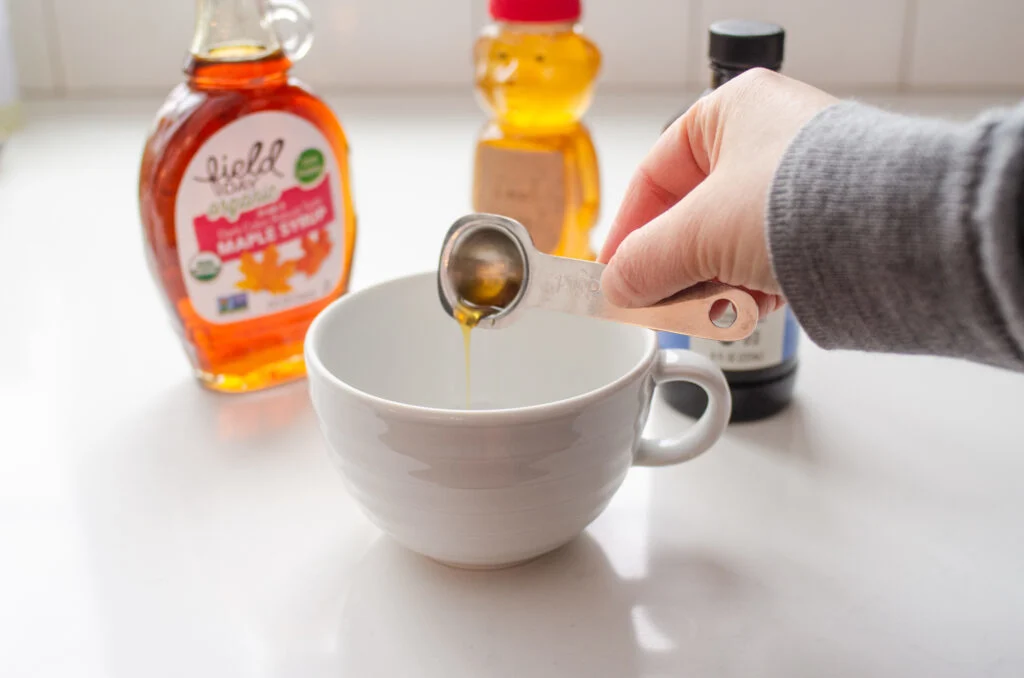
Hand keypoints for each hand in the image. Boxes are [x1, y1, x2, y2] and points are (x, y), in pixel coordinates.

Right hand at [598, 69, 837, 316]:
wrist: (898, 234)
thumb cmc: (801, 201)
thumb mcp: (697, 234)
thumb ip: (644, 262)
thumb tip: (617, 288)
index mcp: (730, 112)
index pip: (655, 174)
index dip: (627, 229)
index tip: (613, 273)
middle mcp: (767, 139)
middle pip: (692, 216)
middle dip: (674, 267)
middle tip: (657, 303)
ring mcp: (799, 181)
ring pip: (729, 243)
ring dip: (714, 285)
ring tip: (716, 311)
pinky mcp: (828, 222)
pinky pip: (769, 258)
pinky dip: (754, 289)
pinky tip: (755, 309)